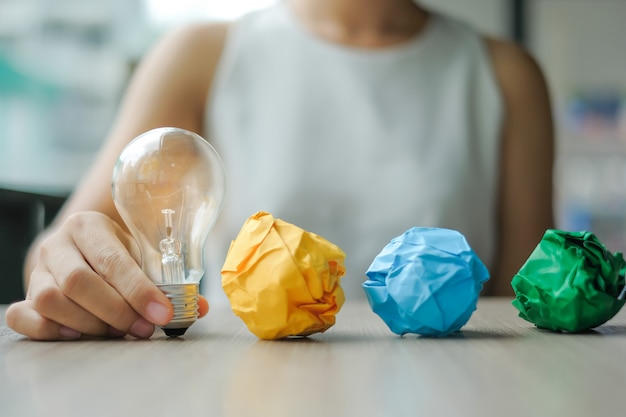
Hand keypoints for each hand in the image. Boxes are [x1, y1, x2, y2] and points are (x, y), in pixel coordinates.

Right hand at [5, 211, 208, 339]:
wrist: (82, 249)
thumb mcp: (143, 256)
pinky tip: (79, 334)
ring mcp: (37, 271)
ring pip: (50, 301)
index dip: (138, 291)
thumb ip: (169, 281)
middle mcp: (58, 245)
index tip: (163, 314)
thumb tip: (198, 307)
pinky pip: (21, 317)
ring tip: (117, 331)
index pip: (112, 261)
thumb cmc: (118, 254)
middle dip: (117, 312)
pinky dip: (49, 331)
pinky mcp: (23, 296)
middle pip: (79, 283)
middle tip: (144, 328)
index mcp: (89, 227)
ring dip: (89, 324)